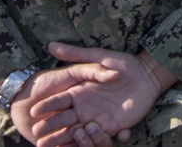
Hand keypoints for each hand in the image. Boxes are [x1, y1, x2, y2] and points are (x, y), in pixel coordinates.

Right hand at [27, 43, 178, 146]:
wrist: (148, 75)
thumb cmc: (124, 64)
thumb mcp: (100, 56)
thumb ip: (77, 54)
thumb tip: (51, 45)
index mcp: (79, 92)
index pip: (58, 102)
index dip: (46, 106)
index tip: (33, 112)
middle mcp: (85, 108)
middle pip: (63, 121)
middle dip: (51, 128)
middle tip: (37, 135)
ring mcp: (97, 118)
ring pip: (78, 133)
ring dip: (69, 139)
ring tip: (62, 142)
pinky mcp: (112, 127)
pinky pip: (100, 138)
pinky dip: (95, 141)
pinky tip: (91, 139)